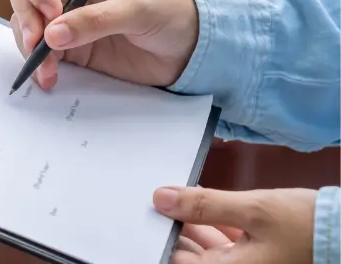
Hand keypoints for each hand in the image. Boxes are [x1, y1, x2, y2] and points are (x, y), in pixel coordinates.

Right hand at [4, 0, 199, 88]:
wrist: (188, 49)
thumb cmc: (172, 12)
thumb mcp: (139, 10)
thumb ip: (96, 20)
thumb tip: (52, 36)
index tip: (53, 12)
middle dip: (25, 13)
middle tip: (38, 41)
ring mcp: (63, 12)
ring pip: (23, 18)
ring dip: (28, 42)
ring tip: (47, 68)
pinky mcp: (64, 41)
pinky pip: (36, 47)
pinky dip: (37, 62)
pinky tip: (49, 77)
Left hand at [154, 186, 316, 262]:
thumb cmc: (307, 227)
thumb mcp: (252, 209)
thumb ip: (205, 205)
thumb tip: (162, 199)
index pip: (176, 258)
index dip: (160, 235)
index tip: (149, 212)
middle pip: (188, 255)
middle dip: (173, 228)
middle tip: (160, 201)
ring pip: (204, 249)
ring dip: (192, 225)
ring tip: (180, 198)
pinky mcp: (256, 257)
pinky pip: (223, 245)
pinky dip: (213, 225)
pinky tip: (206, 204)